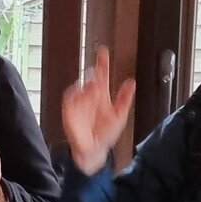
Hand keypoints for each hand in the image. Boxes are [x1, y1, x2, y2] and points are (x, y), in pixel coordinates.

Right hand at [61, 46, 134, 174]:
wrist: (93, 150)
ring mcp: (79, 102)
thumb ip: (124, 99)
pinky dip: (74, 95)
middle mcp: (90, 96)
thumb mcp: (119, 116)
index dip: (102, 63)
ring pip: (81, 87)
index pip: (101, 75)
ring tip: (94, 90)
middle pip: (89, 79)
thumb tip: (131, 82)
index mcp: (102, 95)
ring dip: (87, 87)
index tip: (103, 51)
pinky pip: (69, 98)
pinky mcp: (70, 111)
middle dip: (93, 74)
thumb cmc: (106, 134)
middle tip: (98, 75)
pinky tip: (80, 94)